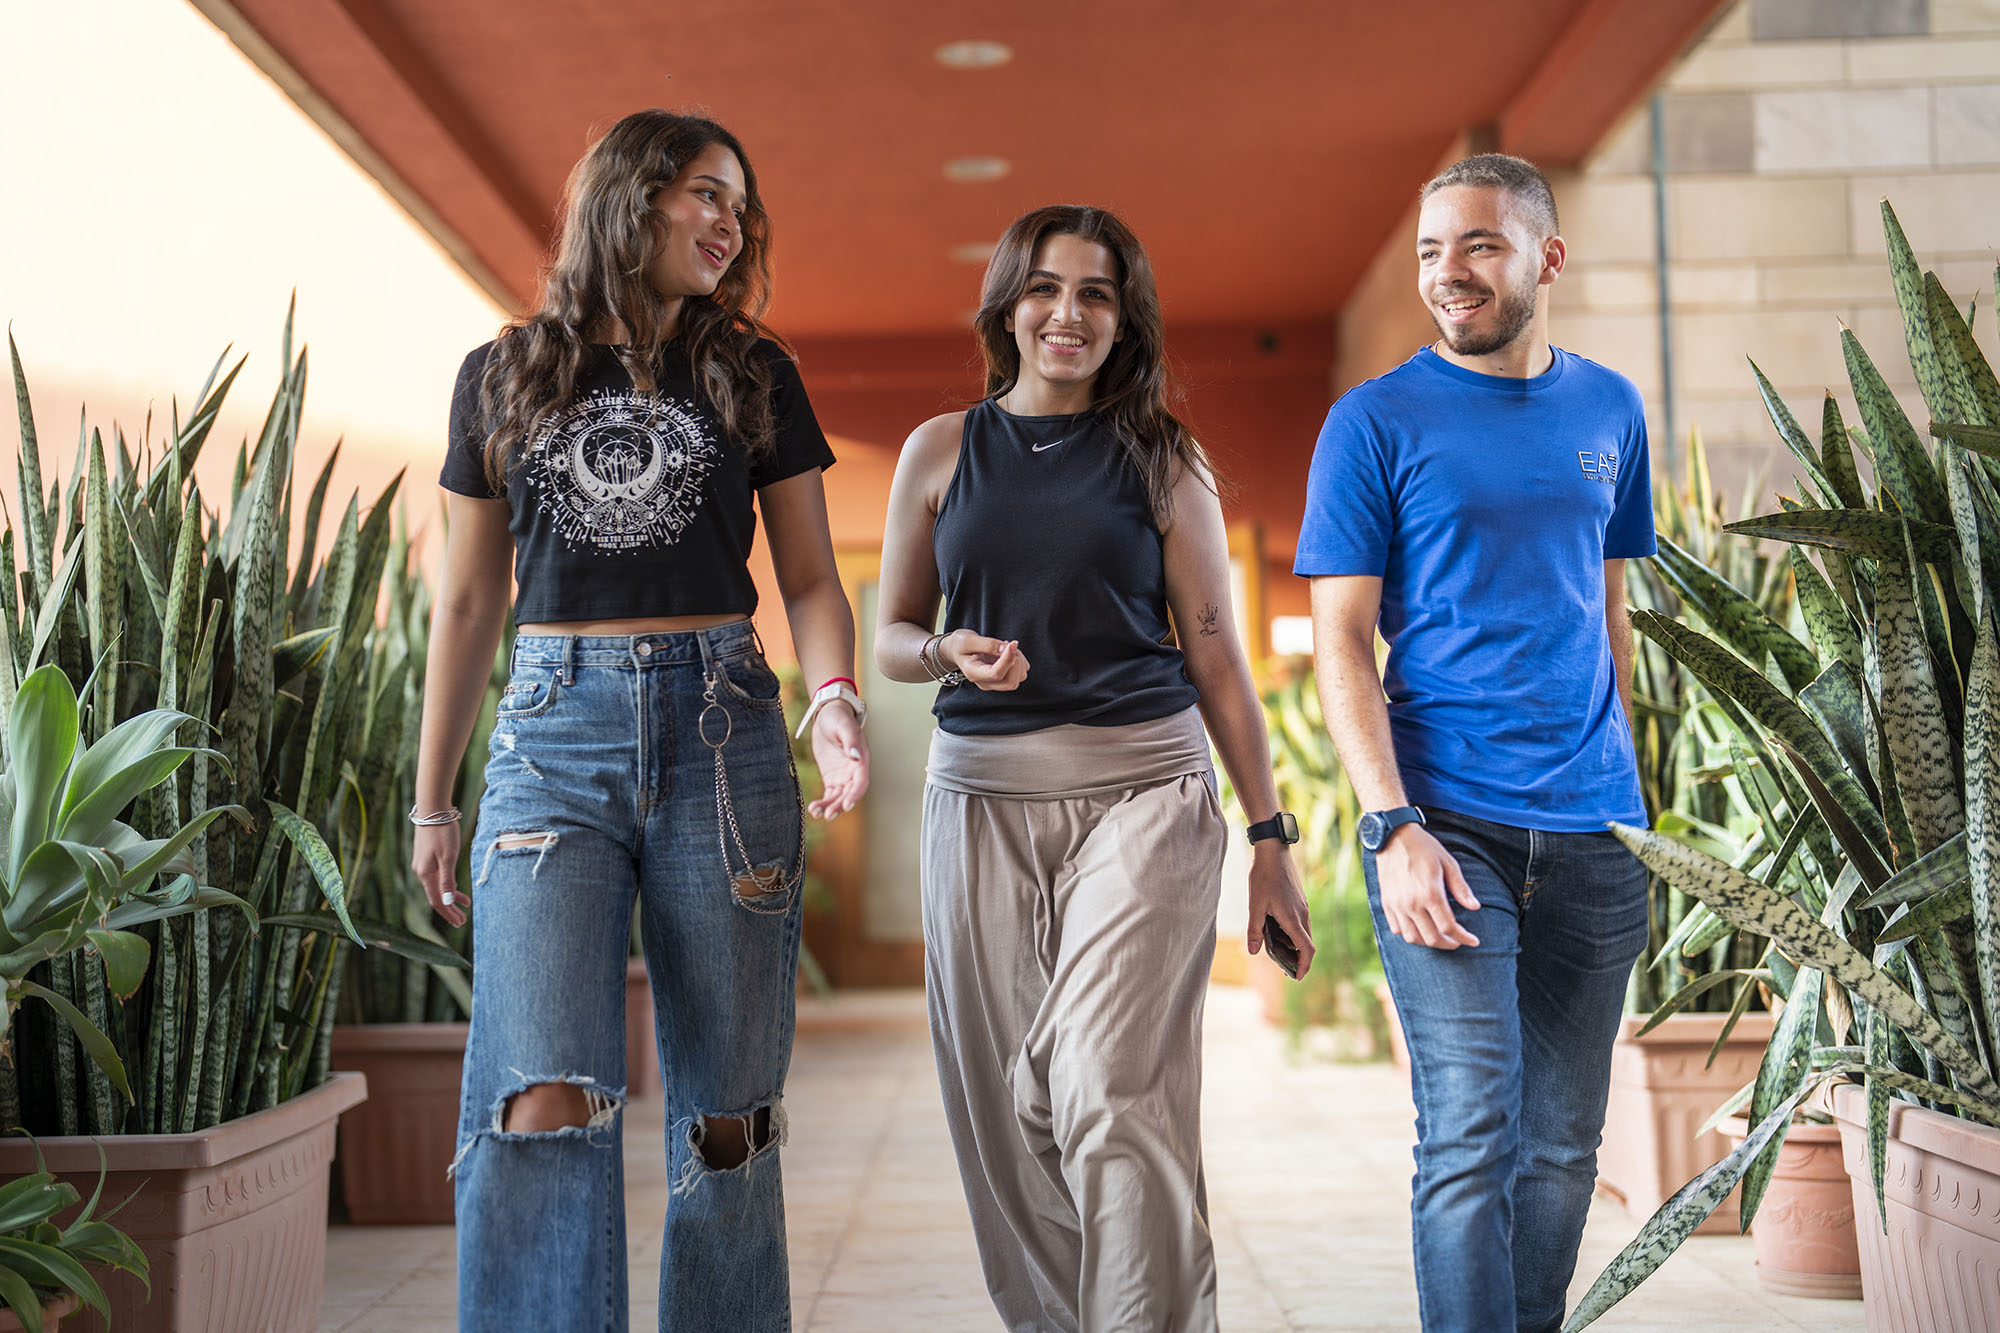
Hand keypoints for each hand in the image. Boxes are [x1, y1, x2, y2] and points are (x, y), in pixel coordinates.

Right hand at [413, 822, 467, 927]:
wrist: (432, 810)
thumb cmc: (442, 832)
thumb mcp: (448, 857)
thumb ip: (447, 880)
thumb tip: (448, 901)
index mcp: (425, 874)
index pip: (437, 901)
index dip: (448, 913)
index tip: (460, 922)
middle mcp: (421, 871)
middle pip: (436, 896)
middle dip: (450, 909)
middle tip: (462, 921)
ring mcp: (423, 864)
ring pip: (437, 887)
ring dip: (451, 897)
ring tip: (465, 906)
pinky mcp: (427, 857)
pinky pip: (437, 877)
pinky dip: (448, 885)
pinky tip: (457, 888)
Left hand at [808, 701, 869, 819]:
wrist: (827, 715)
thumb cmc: (838, 718)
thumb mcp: (843, 726)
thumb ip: (850, 740)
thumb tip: (855, 756)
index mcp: (861, 759)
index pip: (861, 781)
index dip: (855, 794)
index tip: (846, 805)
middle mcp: (854, 771)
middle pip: (849, 793)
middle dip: (840, 805)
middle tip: (828, 815)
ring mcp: (843, 776)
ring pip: (839, 797)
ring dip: (829, 806)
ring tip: (816, 813)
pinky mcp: (832, 778)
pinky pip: (829, 794)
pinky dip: (823, 802)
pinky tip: (814, 809)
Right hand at [946, 630, 1029, 690]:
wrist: (957, 650)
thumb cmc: (960, 645)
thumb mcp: (968, 640)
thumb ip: (987, 644)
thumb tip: (1007, 648)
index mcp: (974, 674)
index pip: (996, 674)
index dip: (1008, 659)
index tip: (1012, 643)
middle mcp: (986, 682)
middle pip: (1011, 683)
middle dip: (1016, 662)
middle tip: (1009, 645)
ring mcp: (995, 682)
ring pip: (1019, 677)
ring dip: (1019, 660)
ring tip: (1006, 646)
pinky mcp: (1003, 678)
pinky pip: (1020, 673)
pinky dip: (1020, 660)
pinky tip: (1008, 651)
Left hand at [1246, 842, 1315, 978]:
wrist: (1274, 851)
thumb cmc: (1263, 877)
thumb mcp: (1255, 905)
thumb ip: (1254, 930)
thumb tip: (1253, 951)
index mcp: (1293, 918)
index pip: (1307, 949)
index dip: (1304, 966)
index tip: (1297, 976)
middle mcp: (1302, 914)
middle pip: (1306, 943)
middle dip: (1297, 959)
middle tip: (1284, 968)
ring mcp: (1303, 906)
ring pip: (1303, 932)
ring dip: (1294, 945)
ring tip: (1278, 949)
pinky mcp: (1300, 900)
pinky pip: (1300, 922)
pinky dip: (1292, 932)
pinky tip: (1277, 928)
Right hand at [1376, 824, 1479, 949]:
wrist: (1393, 836)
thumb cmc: (1424, 847)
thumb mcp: (1448, 863)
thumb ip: (1461, 888)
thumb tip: (1475, 907)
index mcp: (1430, 893)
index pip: (1449, 927)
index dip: (1464, 938)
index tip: (1473, 940)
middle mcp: (1412, 903)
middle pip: (1432, 938)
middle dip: (1448, 944)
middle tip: (1458, 940)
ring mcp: (1397, 905)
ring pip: (1413, 938)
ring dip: (1428, 942)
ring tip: (1439, 936)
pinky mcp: (1386, 903)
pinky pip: (1397, 929)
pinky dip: (1410, 934)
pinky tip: (1419, 928)